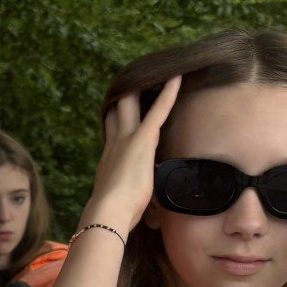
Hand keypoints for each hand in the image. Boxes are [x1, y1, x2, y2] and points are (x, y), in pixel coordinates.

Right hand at [84, 74, 180, 231]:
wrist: (108, 212)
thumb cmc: (115, 214)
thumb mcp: (122, 201)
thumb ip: (132, 197)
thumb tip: (149, 212)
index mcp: (109, 158)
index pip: (113, 131)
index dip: (117, 117)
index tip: (121, 109)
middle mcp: (114, 143)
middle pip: (117, 110)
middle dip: (126, 96)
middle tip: (136, 81)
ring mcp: (127, 138)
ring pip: (131, 103)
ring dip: (143, 88)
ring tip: (157, 72)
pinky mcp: (143, 138)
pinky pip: (159, 109)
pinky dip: (169, 92)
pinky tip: (178, 77)